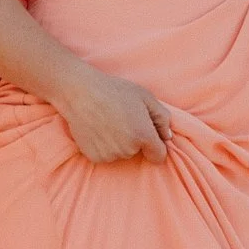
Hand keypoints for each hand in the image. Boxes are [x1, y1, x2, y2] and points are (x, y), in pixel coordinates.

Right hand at [56, 66, 172, 164]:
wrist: (80, 92)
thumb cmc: (115, 91)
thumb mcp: (146, 97)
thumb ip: (162, 118)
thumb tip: (167, 137)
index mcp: (143, 135)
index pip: (159, 156)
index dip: (156, 146)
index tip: (150, 138)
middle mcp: (127, 149)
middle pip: (138, 152)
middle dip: (135, 140)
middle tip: (123, 119)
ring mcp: (109, 155)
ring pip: (121, 154)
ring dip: (118, 143)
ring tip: (109, 122)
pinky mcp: (94, 157)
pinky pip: (105, 155)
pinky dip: (103, 146)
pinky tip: (98, 129)